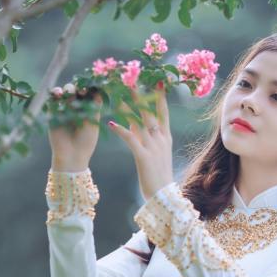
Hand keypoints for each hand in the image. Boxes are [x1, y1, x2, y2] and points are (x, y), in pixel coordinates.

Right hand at [48, 86, 102, 170]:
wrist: (71, 155)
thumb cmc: (86, 140)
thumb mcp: (94, 121)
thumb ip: (95, 105)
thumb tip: (100, 87)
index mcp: (89, 108)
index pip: (89, 92)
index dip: (90, 87)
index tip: (92, 87)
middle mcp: (77, 107)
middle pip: (77, 89)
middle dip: (79, 87)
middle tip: (82, 91)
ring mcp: (65, 108)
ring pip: (66, 92)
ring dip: (68, 89)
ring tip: (70, 93)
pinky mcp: (53, 112)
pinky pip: (53, 99)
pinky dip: (55, 93)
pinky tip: (58, 94)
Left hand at [107, 82, 174, 201]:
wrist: (163, 197)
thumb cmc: (158, 176)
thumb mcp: (155, 153)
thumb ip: (146, 137)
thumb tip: (134, 122)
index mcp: (165, 138)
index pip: (163, 112)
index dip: (159, 97)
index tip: (157, 82)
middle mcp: (161, 140)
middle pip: (150, 112)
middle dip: (142, 95)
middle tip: (133, 79)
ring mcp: (153, 147)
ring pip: (140, 122)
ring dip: (128, 107)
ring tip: (119, 93)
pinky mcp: (144, 157)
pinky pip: (131, 139)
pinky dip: (121, 130)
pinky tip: (111, 123)